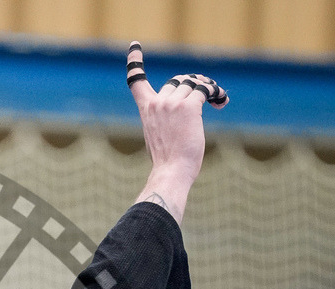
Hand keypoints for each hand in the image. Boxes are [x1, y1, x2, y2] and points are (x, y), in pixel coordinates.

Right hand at [127, 41, 227, 224]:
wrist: (171, 173)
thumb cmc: (168, 162)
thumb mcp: (159, 138)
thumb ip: (165, 119)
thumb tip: (189, 108)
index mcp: (146, 111)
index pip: (137, 83)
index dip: (135, 63)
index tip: (135, 47)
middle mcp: (157, 104)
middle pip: (178, 80)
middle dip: (194, 84)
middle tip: (208, 95)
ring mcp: (172, 104)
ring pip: (194, 83)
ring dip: (209, 88)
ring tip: (217, 100)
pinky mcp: (189, 107)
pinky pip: (206, 89)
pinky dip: (217, 93)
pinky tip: (222, 102)